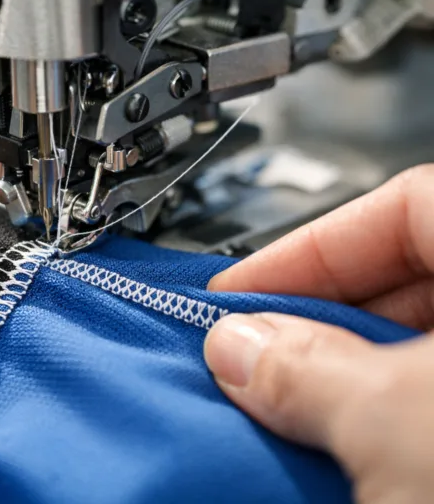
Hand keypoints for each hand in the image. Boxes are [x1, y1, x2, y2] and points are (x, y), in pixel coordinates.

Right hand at [204, 165, 433, 502]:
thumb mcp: (399, 422)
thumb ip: (308, 370)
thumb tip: (238, 346)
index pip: (402, 205)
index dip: (308, 246)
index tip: (235, 290)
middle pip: (402, 280)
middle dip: (313, 320)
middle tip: (245, 355)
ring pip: (410, 353)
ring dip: (340, 380)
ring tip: (279, 410)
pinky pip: (423, 407)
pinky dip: (377, 422)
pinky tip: (330, 445)